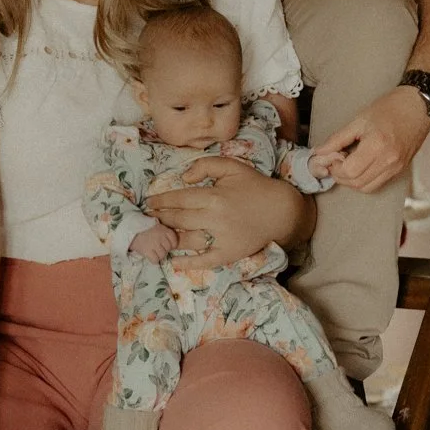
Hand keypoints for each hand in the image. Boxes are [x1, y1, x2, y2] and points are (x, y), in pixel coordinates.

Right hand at [130, 222, 178, 261]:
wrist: (129, 229)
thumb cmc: (142, 228)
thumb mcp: (155, 226)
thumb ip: (163, 233)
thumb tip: (171, 245)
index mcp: (164, 229)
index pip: (174, 241)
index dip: (171, 245)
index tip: (165, 244)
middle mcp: (161, 236)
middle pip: (168, 249)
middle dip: (163, 250)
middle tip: (156, 247)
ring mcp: (154, 244)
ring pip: (162, 255)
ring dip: (157, 255)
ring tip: (151, 251)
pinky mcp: (147, 250)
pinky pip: (155, 260)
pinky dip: (153, 260)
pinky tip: (149, 255)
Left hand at [147, 155, 312, 265]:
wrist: (281, 210)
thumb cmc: (254, 186)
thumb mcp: (232, 167)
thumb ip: (205, 165)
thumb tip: (184, 178)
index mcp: (214, 196)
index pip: (179, 199)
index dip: (161, 201)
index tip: (149, 202)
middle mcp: (215, 219)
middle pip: (179, 220)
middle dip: (161, 218)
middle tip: (148, 218)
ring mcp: (222, 238)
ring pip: (188, 240)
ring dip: (170, 238)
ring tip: (156, 236)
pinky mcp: (229, 253)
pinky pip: (206, 260)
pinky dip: (189, 264)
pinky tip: (174, 262)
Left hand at [310, 86, 429, 193]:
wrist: (418, 106)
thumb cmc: (390, 108)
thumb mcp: (359, 120)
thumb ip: (337, 138)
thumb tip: (319, 151)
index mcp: (377, 146)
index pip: (350, 171)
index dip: (335, 169)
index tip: (331, 158)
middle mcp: (389, 161)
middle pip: (357, 183)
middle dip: (341, 177)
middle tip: (336, 163)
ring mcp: (396, 167)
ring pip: (367, 188)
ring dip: (352, 181)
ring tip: (348, 164)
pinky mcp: (401, 169)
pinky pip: (378, 183)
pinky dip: (365, 180)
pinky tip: (361, 166)